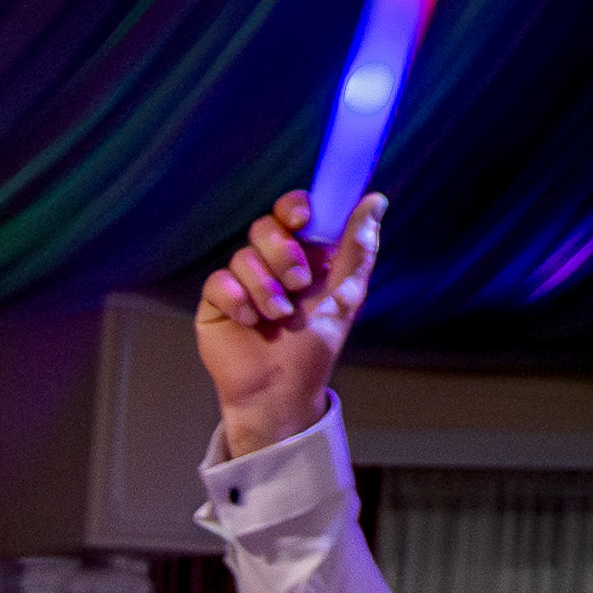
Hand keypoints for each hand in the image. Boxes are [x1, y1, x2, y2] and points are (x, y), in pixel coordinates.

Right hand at [196, 188, 385, 458]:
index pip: (294, 212)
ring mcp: (242, 282)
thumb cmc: (314, 349)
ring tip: (276, 316)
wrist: (279, 392)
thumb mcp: (345, 296)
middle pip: (265, 228)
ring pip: (242, 256)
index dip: (294, 207)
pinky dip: (236, 299)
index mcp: (305, 256)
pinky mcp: (217, 302)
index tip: (302, 220)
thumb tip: (376, 200)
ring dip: (264, 287)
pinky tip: (248, 321)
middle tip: (298, 285)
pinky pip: (218, 281)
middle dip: (282, 253)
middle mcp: (272, 264)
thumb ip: (358, 248)